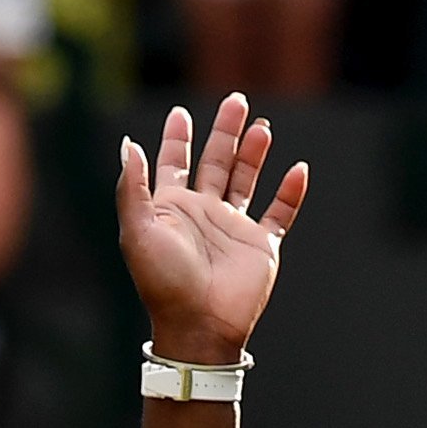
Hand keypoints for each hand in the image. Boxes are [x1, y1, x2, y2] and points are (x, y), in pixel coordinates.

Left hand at [116, 96, 307, 372]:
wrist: (198, 326)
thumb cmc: (164, 283)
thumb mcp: (137, 232)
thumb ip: (132, 187)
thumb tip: (128, 144)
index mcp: (173, 209)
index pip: (175, 164)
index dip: (177, 139)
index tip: (181, 113)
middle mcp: (203, 215)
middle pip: (216, 162)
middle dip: (225, 132)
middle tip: (236, 101)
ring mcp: (233, 230)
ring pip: (246, 180)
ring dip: (254, 154)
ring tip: (261, 127)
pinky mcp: (261, 247)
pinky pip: (280, 214)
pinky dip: (290, 193)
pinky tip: (298, 169)